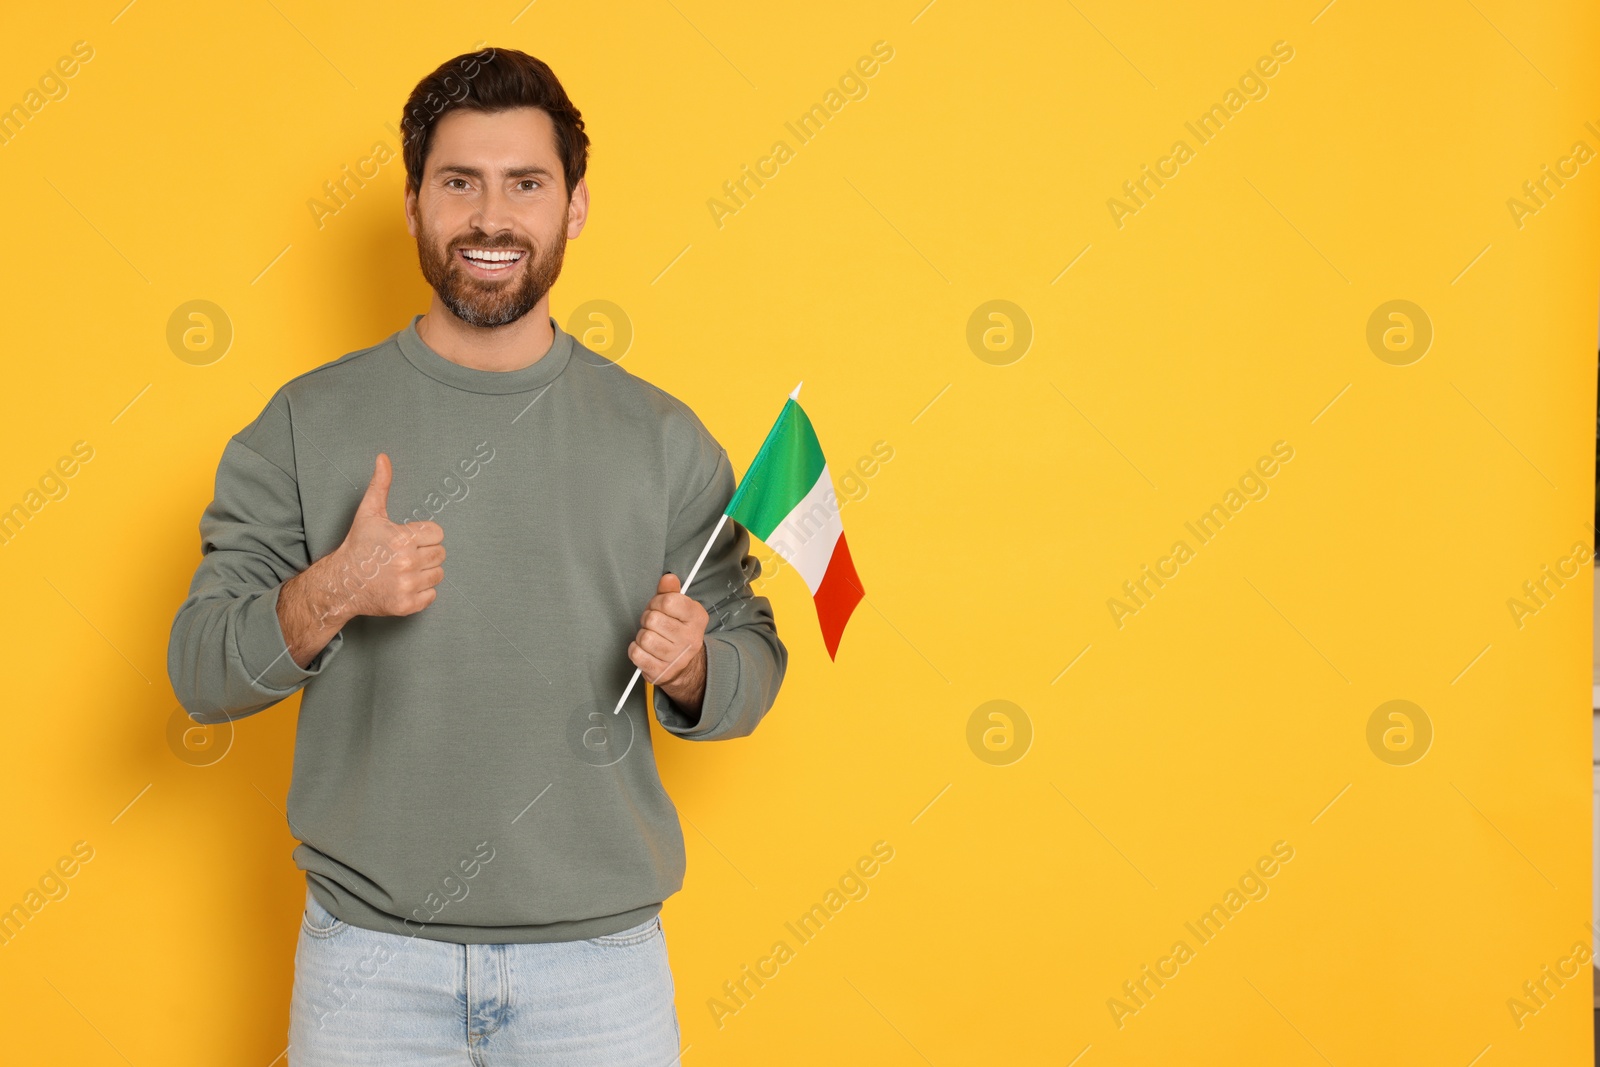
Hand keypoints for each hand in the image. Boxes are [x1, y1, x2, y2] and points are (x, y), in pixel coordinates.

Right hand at [332, 453, 446, 618]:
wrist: (342, 582)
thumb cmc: (358, 546)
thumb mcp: (369, 513)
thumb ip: (381, 485)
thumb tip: (383, 458)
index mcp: (402, 539)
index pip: (437, 533)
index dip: (424, 535)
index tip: (409, 539)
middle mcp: (406, 563)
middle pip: (440, 554)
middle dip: (426, 552)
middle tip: (406, 555)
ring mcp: (407, 585)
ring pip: (438, 574)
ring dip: (426, 572)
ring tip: (405, 569)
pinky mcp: (407, 605)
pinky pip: (432, 595)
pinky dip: (422, 592)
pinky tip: (404, 584)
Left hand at [629, 572, 708, 709]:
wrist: (684, 665)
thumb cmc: (677, 631)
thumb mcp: (679, 608)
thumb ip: (671, 591)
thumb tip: (668, 577)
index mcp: (696, 618)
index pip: (668, 601)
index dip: (657, 602)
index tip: (659, 607)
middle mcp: (690, 638)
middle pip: (653, 619)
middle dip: (647, 619)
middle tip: (653, 624)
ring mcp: (677, 657)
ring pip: (644, 637)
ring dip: (642, 635)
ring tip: (651, 636)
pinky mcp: (661, 671)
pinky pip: (636, 653)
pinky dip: (636, 649)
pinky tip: (645, 649)